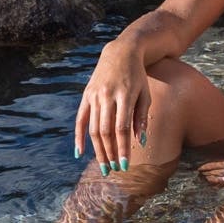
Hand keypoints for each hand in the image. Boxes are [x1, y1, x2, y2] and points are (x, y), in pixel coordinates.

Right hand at [73, 42, 148, 172]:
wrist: (120, 53)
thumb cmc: (137, 76)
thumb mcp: (144, 93)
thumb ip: (141, 117)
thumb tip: (140, 141)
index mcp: (124, 95)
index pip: (122, 128)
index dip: (123, 148)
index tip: (125, 165)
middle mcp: (107, 95)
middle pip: (106, 131)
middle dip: (110, 153)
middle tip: (113, 170)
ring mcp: (94, 95)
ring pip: (93, 128)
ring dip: (98, 150)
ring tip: (104, 165)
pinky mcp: (86, 95)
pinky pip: (80, 119)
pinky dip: (78, 137)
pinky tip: (80, 153)